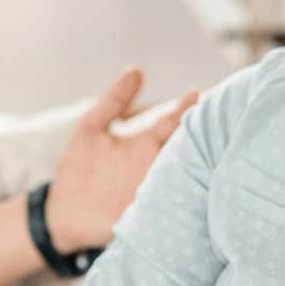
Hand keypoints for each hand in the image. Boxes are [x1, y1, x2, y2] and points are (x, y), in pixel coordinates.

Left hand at [44, 67, 198, 253]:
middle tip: (222, 122)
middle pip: (188, 149)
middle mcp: (156, 166)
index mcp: (146, 144)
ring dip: (200, 169)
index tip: (200, 92)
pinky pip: (171, 208)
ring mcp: (155, 191)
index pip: (173, 122)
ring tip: (216, 154)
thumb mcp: (90, 129)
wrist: (62, 214)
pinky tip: (195, 191)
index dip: (187, 108)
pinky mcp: (149, 216)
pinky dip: (184, 201)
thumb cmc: (78, 170)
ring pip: (186, 177)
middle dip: (205, 137)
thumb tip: (137, 69)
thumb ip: (113, 102)